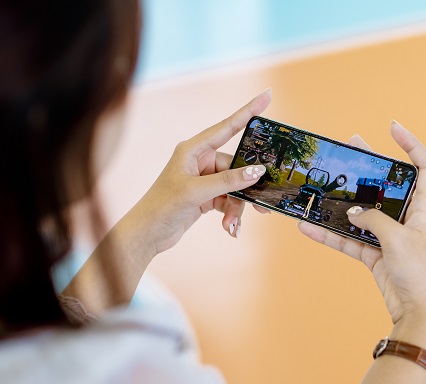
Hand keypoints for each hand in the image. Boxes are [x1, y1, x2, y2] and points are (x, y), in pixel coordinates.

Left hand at [124, 89, 272, 255]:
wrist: (147, 234)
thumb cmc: (162, 206)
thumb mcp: (196, 192)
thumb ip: (229, 181)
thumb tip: (257, 171)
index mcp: (193, 149)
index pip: (227, 127)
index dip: (248, 111)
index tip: (267, 96)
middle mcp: (200, 160)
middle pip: (236, 167)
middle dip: (245, 188)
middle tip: (261, 204)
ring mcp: (205, 178)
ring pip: (235, 187)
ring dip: (236, 207)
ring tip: (232, 224)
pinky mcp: (207, 195)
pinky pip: (229, 199)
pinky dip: (231, 213)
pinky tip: (229, 227)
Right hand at [298, 121, 425, 330]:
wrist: (418, 313)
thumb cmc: (420, 274)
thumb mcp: (398, 240)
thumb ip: (374, 220)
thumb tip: (353, 213)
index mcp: (424, 209)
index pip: (425, 167)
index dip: (413, 145)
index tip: (393, 128)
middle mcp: (407, 218)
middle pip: (388, 183)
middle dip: (370, 163)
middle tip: (352, 145)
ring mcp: (389, 235)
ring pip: (363, 210)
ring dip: (344, 197)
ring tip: (326, 177)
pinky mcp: (375, 253)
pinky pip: (348, 238)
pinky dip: (329, 233)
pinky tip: (307, 226)